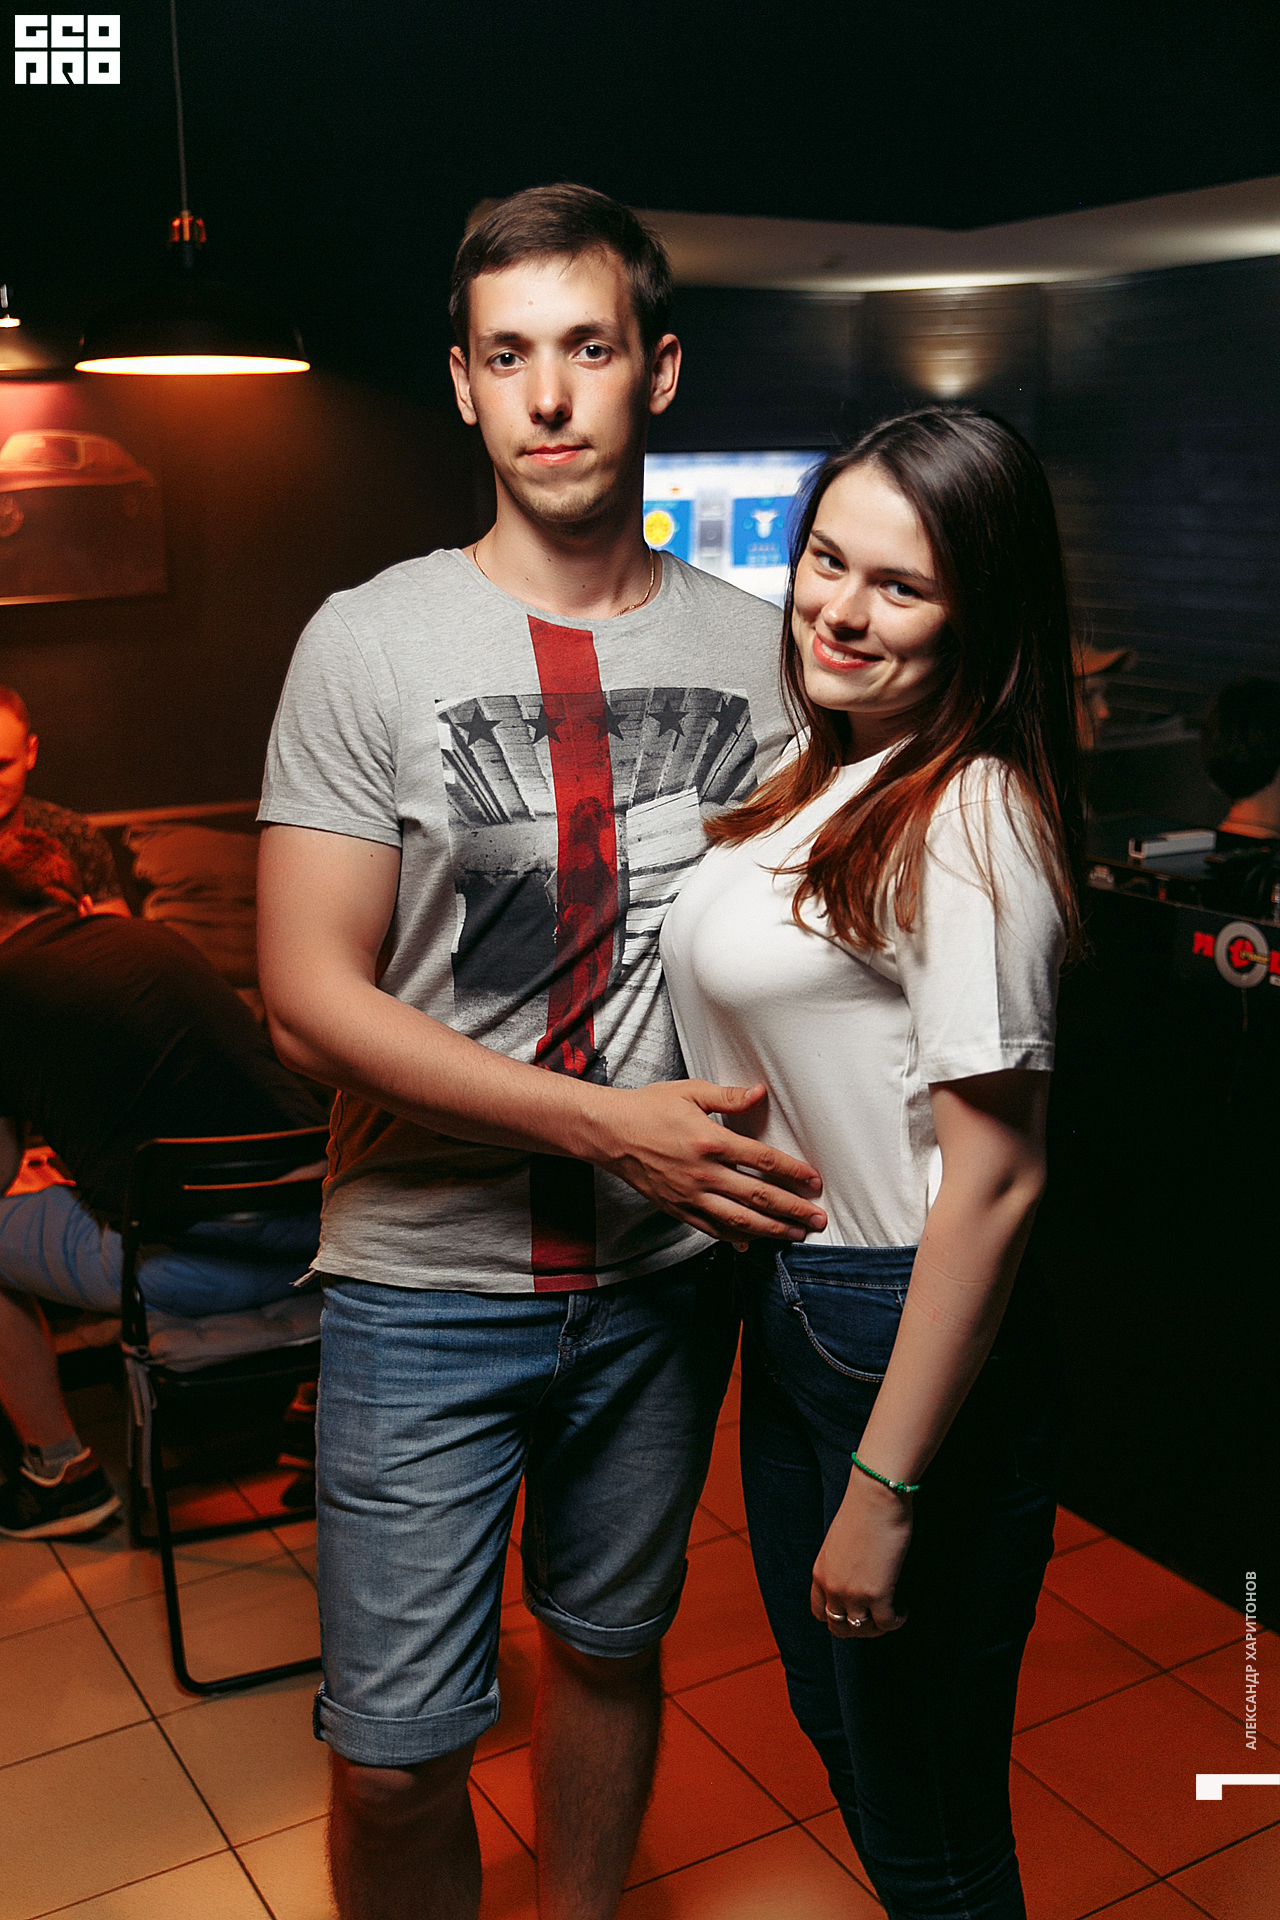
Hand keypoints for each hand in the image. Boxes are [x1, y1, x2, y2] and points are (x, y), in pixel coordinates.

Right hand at [593, 1080, 825, 1244]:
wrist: (609, 1133)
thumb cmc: (648, 1109)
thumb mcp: (690, 1092)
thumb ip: (728, 1097)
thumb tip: (760, 1093)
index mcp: (710, 1141)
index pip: (762, 1161)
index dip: (792, 1173)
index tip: (814, 1182)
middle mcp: (702, 1173)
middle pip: (757, 1197)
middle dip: (792, 1211)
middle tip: (817, 1219)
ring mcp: (689, 1195)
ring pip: (738, 1221)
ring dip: (772, 1230)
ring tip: (796, 1235)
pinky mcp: (677, 1209)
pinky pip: (712, 1230)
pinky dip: (735, 1238)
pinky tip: (754, 1243)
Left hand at [811, 1466, 911, 1639]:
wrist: (875, 1496)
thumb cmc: (861, 1510)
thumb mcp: (838, 1543)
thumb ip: (840, 1565)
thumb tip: (855, 1577)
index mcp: (819, 1573)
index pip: (819, 1612)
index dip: (837, 1617)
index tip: (854, 1611)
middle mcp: (832, 1587)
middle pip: (839, 1627)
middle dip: (858, 1628)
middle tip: (875, 1617)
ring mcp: (853, 1593)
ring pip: (862, 1630)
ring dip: (878, 1627)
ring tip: (891, 1612)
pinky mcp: (877, 1594)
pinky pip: (887, 1623)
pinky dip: (897, 1620)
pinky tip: (903, 1608)